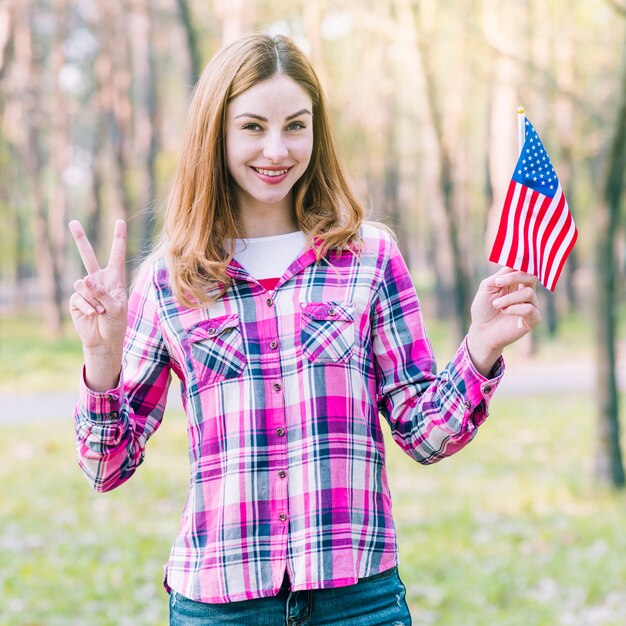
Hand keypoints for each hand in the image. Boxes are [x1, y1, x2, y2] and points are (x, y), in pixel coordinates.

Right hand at [68, 220, 127, 354]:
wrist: (104, 340)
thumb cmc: (116, 323)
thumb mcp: (116, 307)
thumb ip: (102, 293)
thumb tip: (84, 279)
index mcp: (114, 278)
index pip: (117, 255)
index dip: (118, 238)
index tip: (120, 221)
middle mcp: (98, 280)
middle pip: (88, 256)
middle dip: (80, 239)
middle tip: (73, 222)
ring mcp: (86, 289)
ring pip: (83, 285)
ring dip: (94, 300)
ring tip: (101, 311)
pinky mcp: (76, 300)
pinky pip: (78, 297)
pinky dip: (87, 307)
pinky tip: (93, 315)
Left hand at [466, 267, 540, 375]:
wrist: (482, 331)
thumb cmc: (483, 309)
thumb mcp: (487, 288)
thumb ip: (499, 276)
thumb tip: (514, 264)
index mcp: (515, 283)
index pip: (524, 269)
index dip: (518, 265)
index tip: (506, 266)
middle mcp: (525, 292)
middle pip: (531, 276)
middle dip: (514, 277)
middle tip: (497, 283)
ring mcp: (531, 305)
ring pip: (528, 293)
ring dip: (508, 298)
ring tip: (497, 305)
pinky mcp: (533, 319)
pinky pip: (529, 309)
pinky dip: (514, 309)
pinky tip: (505, 312)